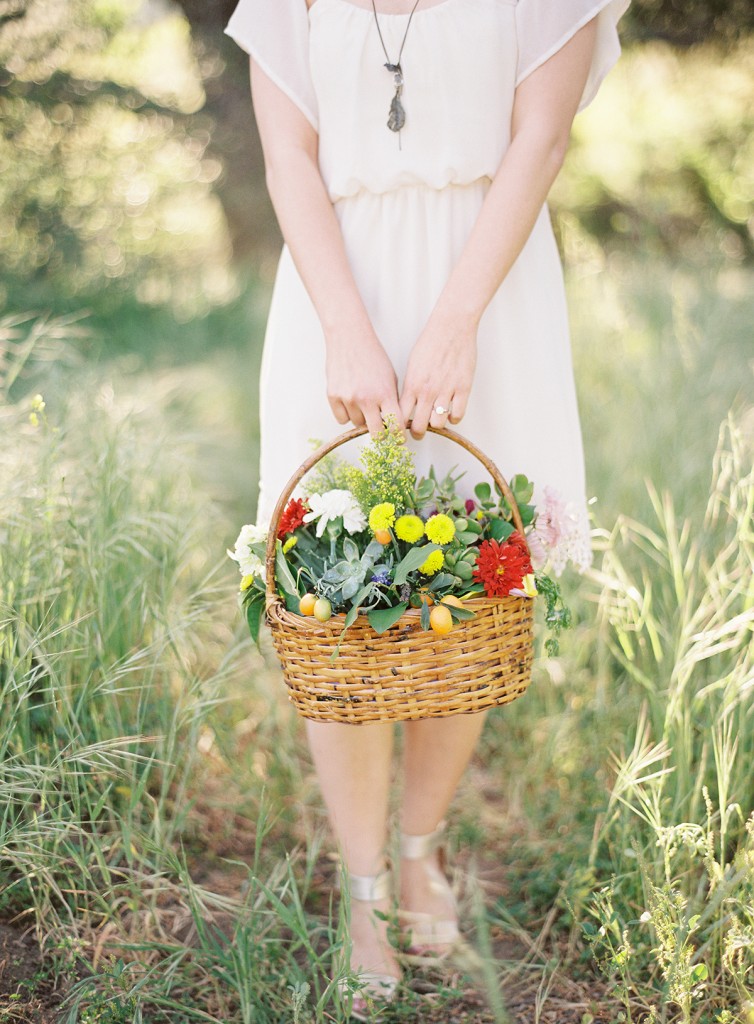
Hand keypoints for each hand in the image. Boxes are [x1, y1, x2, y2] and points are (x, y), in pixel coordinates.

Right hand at [325, 323, 403, 435]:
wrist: (350, 339)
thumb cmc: (373, 357)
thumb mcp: (391, 378)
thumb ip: (392, 401)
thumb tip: (394, 424)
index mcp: (385, 393)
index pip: (395, 426)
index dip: (398, 436)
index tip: (398, 439)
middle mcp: (366, 398)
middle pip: (375, 433)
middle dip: (379, 433)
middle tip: (379, 428)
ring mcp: (348, 398)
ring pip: (357, 424)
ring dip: (361, 418)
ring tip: (362, 401)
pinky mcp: (333, 396)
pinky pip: (342, 419)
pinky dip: (346, 414)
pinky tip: (350, 400)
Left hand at [399, 310, 477, 438]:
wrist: (451, 327)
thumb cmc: (430, 343)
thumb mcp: (412, 366)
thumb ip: (410, 387)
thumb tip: (407, 406)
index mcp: (412, 385)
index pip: (401, 417)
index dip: (400, 427)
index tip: (402, 429)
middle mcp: (427, 391)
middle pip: (419, 426)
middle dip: (418, 433)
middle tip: (419, 432)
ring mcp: (446, 391)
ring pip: (439, 424)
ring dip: (437, 424)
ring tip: (436, 419)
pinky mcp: (463, 388)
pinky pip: (457, 415)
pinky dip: (454, 418)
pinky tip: (451, 412)